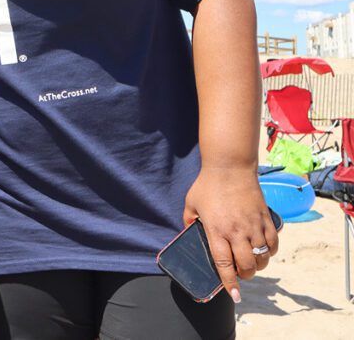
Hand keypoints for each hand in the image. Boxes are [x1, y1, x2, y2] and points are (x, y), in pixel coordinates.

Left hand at [184, 165, 279, 302]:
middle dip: (245, 276)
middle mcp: (237, 231)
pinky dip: (270, 252)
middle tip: (240, 274)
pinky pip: (273, 243)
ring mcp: (254, 225)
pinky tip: (263, 251)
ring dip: (258, 265)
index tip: (234, 296)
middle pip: (248, 266)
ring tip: (251, 262)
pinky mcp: (265, 218)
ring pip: (263, 258)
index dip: (229, 282)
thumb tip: (189, 232)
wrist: (230, 166)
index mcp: (216, 230)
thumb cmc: (207, 185)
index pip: (225, 263)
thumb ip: (189, 221)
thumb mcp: (191, 204)